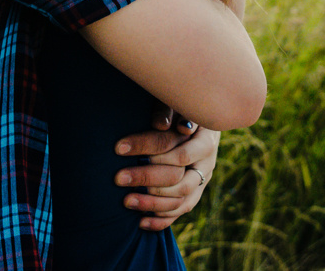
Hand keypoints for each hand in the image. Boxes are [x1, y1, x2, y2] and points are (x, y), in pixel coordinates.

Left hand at [114, 108, 220, 229]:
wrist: (202, 122)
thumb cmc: (182, 107)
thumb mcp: (175, 103)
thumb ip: (166, 110)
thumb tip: (159, 124)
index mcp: (205, 139)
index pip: (175, 148)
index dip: (146, 147)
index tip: (118, 148)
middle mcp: (207, 162)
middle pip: (178, 178)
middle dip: (146, 178)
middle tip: (118, 178)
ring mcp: (203, 179)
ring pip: (181, 199)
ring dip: (152, 202)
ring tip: (126, 201)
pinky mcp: (196, 193)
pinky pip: (181, 211)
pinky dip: (162, 220)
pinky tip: (141, 222)